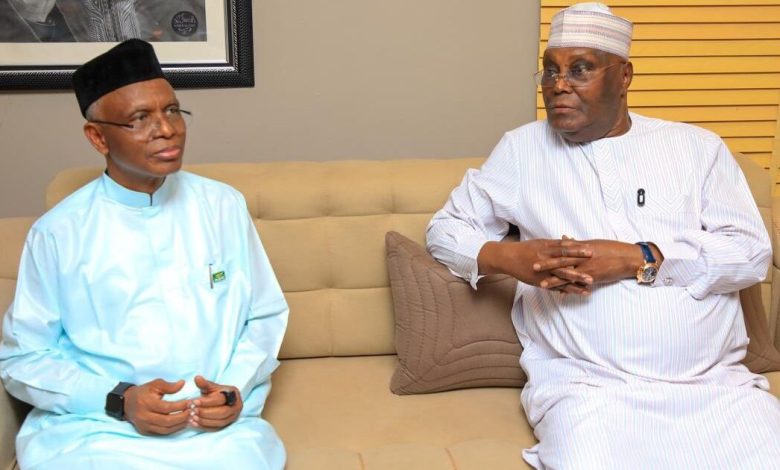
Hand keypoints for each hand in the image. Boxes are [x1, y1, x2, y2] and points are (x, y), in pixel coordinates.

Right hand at [123, 379, 190, 434]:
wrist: (127, 403)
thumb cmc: (144, 392)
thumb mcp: (155, 384)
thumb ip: (169, 386)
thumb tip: (182, 383)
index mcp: (147, 403)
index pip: (166, 407)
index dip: (180, 406)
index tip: (190, 402)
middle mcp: (144, 416)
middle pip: (167, 421)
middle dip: (182, 417)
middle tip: (193, 412)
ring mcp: (144, 426)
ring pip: (165, 430)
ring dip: (180, 425)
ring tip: (190, 418)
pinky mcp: (145, 431)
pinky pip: (162, 433)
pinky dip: (173, 429)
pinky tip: (181, 424)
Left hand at [189, 375, 242, 430]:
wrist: (220, 402)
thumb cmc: (215, 393)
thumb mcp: (211, 387)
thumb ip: (204, 384)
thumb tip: (197, 378)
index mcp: (233, 394)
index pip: (221, 399)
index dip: (207, 402)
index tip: (194, 402)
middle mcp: (236, 407)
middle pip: (222, 412)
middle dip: (206, 413)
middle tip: (192, 411)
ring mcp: (233, 417)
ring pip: (220, 422)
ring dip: (204, 421)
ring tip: (191, 418)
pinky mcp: (227, 425)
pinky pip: (216, 428)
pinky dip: (205, 427)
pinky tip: (194, 424)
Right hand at [478, 238, 592, 294]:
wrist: (508, 258)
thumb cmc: (525, 249)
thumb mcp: (540, 243)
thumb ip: (555, 243)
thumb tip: (570, 240)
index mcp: (546, 248)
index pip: (564, 248)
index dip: (578, 249)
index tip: (591, 250)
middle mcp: (545, 260)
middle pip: (565, 262)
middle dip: (581, 265)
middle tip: (596, 266)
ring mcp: (543, 272)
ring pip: (562, 276)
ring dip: (577, 280)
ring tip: (590, 283)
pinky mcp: (540, 281)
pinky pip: (556, 286)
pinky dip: (567, 289)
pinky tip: (578, 292)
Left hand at [534, 239, 652, 284]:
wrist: (629, 258)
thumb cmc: (612, 248)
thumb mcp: (593, 243)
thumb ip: (577, 243)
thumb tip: (564, 238)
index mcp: (582, 247)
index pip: (562, 249)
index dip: (549, 251)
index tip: (536, 251)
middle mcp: (583, 257)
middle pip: (561, 261)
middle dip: (547, 265)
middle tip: (533, 267)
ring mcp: (588, 268)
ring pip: (568, 275)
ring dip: (555, 280)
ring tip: (542, 285)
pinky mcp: (594, 277)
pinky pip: (579, 284)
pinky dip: (570, 289)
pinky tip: (561, 294)